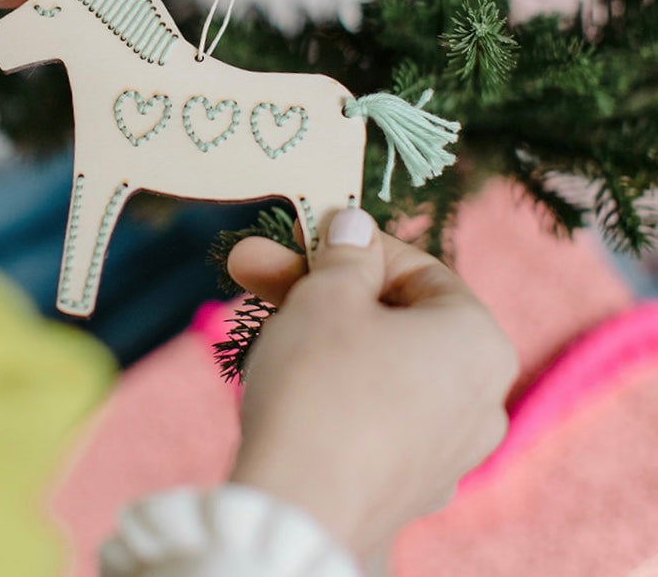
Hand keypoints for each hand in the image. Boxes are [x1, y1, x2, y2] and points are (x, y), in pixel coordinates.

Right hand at [227, 207, 516, 560]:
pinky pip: (374, 413)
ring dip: (318, 330)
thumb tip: (355, 224)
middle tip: (253, 265)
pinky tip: (284, 376)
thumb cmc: (322, 383)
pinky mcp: (408, 485)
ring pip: (379, 364)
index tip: (301, 237)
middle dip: (317, 286)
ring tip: (259, 316)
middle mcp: (481, 398)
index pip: (417, 268)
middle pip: (392, 316)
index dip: (352, 245)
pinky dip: (334, 385)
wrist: (299, 508)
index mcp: (478, 341)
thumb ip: (345, 253)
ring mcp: (448, 450)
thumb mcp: (327, 294)